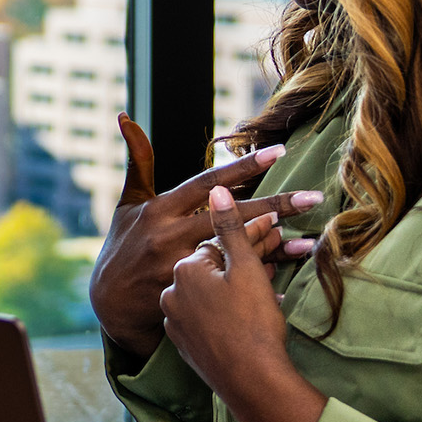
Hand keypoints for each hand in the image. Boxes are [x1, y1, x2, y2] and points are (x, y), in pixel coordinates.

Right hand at [91, 114, 321, 358]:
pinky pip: (228, 287)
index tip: (278, 152)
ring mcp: (179, 267)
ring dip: (274, 248)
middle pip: (232, 218)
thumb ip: (139, 161)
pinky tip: (285, 283)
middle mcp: (171, 236)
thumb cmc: (122, 246)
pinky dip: (255, 285)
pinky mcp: (187, 294)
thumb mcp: (128, 203)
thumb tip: (127, 117)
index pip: (208, 183)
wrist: (109, 304)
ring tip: (309, 242)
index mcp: (160, 210)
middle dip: (274, 206)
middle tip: (312, 197)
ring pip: (235, 254)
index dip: (243, 167)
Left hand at [160, 186, 326, 421]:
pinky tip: (247, 319)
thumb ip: (230, 228)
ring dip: (235, 292)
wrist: (252, 383)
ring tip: (265, 300)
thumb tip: (218, 190)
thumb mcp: (246, 269)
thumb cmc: (253, 323)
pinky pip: (206, 318)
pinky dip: (225, 314)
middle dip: (244, 265)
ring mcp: (175, 321)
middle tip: (273, 271)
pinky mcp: (184, 344)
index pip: (218, 244)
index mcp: (184, 268)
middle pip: (213, 269)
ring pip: (210, 294)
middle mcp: (171, 292)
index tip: (277, 238)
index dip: (252, 242)